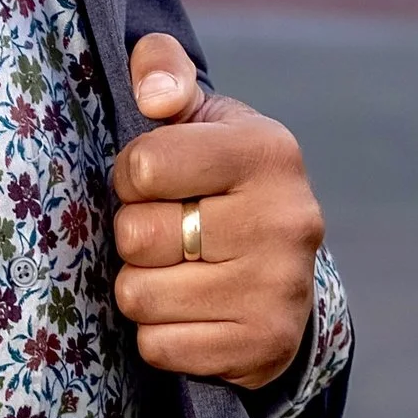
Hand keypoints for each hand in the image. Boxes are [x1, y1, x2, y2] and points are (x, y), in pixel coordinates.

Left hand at [110, 34, 323, 392]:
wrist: (280, 266)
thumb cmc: (218, 177)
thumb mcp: (198, 113)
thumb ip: (162, 70)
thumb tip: (152, 95)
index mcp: (268, 150)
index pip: (145, 165)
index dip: (131, 175)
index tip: (153, 180)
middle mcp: (286, 219)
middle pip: (137, 235)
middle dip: (134, 234)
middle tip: (167, 230)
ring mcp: (280, 289)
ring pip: (140, 296)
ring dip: (142, 286)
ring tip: (176, 269)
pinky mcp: (265, 347)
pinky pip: (158, 348)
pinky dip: (160, 334)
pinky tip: (190, 311)